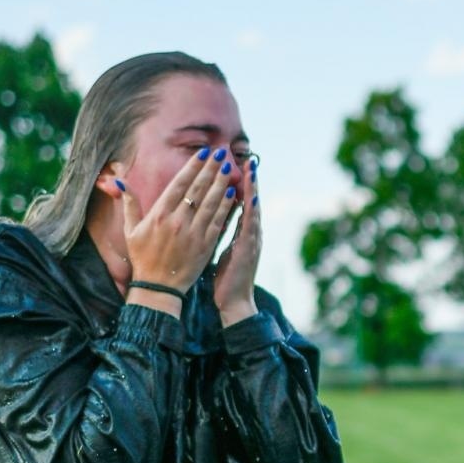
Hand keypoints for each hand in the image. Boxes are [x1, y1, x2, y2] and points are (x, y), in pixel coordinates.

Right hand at [120, 148, 237, 311]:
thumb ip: (129, 203)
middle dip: (211, 168)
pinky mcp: (206, 244)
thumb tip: (118, 180)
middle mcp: (178, 221)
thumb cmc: (143, 257)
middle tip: (221, 152)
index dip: (192, 167)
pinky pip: (219, 220)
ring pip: (211, 202)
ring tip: (229, 166)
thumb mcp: (131, 230)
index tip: (202, 153)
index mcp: (159, 214)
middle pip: (198, 188)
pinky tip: (232, 192)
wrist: (159, 287)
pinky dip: (226, 205)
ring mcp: (194, 232)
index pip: (179, 184)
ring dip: (222, 182)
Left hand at [214, 156, 260, 326]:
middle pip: (250, 202)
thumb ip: (219, 231)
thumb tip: (210, 217)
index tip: (235, 167)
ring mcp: (252, 241)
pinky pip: (250, 226)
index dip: (239, 185)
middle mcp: (250, 234)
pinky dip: (251, 211)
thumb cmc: (226, 278)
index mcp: (242, 233)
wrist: (234, 302)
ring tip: (251, 171)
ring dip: (253, 190)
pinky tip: (249, 197)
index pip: (240, 203)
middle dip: (249, 181)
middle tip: (248, 160)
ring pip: (253, 210)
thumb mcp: (221, 249)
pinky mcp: (249, 250)